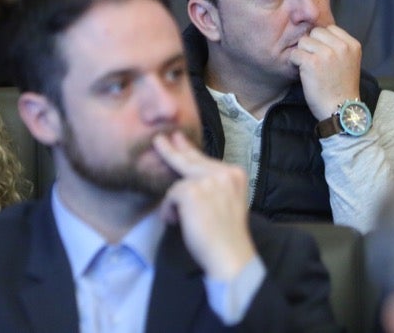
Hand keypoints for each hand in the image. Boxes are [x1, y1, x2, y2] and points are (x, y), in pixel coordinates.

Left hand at [153, 132, 256, 279]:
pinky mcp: (192, 191)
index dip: (191, 152)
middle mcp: (224, 172)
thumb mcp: (227, 201)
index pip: (207, 160)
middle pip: (192, 159)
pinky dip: (169, 210)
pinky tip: (176, 221)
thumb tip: (188, 177)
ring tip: (176, 218)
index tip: (178, 140)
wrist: (229, 253)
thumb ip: (213, 186)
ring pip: (179, 183)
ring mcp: (208, 180)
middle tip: (158, 139)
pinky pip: (170, 195)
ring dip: (174, 203)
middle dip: (173, 150)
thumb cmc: (226, 235)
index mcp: (235, 174)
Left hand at [289, 25, 361, 119]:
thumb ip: (338, 46)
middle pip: (315, 32)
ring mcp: (327, 53)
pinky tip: (303, 73)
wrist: (341, 110)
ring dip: (303, 54)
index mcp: (352, 45)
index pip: (330, 28)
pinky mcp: (312, 63)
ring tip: (310, 68)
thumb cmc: (342, 88)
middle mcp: (341, 46)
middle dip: (312, 45)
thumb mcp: (349, 62)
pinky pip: (295, 54)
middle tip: (314, 62)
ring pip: (304, 41)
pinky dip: (295, 63)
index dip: (322, 40)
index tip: (322, 54)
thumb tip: (317, 33)